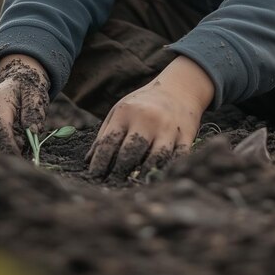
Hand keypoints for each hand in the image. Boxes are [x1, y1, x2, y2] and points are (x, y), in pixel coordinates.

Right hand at [0, 54, 50, 154]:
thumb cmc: (27, 86)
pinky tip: (14, 154)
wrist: (15, 78)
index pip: (0, 127)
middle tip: (15, 167)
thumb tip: (33, 131)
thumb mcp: (35, 92)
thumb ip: (34, 110)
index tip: (18, 160)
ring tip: (19, 157)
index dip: (8, 145)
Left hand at [85, 57, 213, 180]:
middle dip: (120, 172)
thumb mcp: (121, 110)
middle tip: (113, 185)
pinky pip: (178, 158)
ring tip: (134, 185)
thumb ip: (105, 134)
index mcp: (127, 112)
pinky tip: (159, 179)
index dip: (100, 163)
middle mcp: (147, 119)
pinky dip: (168, 171)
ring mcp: (168, 128)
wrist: (179, 88)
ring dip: (143, 175)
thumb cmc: (143, 104)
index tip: (94, 178)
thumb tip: (88, 161)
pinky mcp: (186, 136)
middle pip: (131, 152)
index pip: (109, 142)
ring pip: (155, 158)